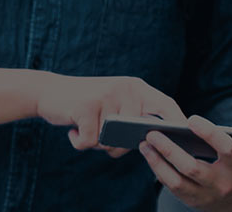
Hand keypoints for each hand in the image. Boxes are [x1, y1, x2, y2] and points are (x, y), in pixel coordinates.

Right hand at [33, 74, 184, 157]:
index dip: (178, 122)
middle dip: (117, 145)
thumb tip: (154, 145)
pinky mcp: (86, 106)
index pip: (166, 104)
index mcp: (135, 87)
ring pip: (112, 141)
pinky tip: (73, 129)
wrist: (47, 92)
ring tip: (85, 126)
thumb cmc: (83, 106)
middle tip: (99, 134)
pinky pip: (90, 142)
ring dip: (96, 143)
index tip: (185, 140)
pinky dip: (79, 143)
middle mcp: (124, 88)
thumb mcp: (112, 105)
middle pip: (135, 134)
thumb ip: (130, 119)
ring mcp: (106, 95)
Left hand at [141, 116, 231, 211]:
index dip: (210, 134)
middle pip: (193, 168)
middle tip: (152, 133)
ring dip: (157, 163)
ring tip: (144, 144)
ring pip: (177, 182)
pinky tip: (149, 155)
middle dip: (170, 150)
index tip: (191, 119)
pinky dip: (159, 171)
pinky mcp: (193, 201)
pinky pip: (172, 188)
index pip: (226, 149)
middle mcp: (221, 184)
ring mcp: (206, 195)